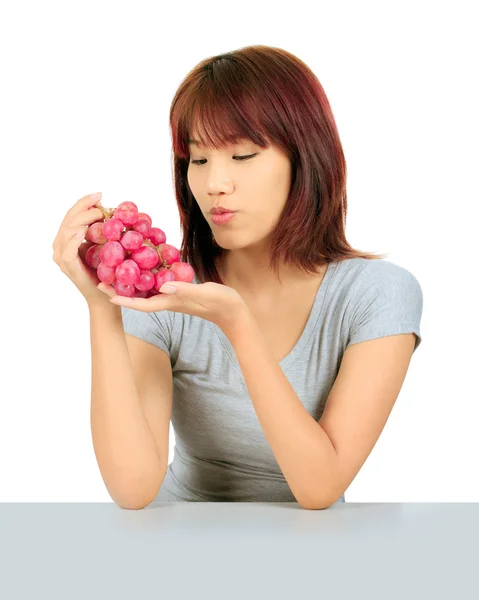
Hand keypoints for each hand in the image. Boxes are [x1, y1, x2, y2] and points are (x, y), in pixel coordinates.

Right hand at [52, 192, 111, 306]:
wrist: (105, 296)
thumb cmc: (106, 271)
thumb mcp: (104, 246)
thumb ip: (102, 230)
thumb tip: (112, 209)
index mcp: (67, 239)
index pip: (72, 215)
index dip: (84, 203)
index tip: (99, 194)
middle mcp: (60, 246)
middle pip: (68, 220)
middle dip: (84, 207)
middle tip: (100, 200)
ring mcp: (61, 258)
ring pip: (66, 231)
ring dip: (83, 219)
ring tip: (98, 214)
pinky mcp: (68, 268)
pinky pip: (67, 251)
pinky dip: (74, 239)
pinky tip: (83, 231)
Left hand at [109, 280, 249, 333]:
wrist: (235, 313)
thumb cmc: (222, 303)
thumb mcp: (205, 294)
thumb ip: (185, 289)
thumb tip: (164, 285)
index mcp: (172, 303)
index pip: (142, 304)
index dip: (124, 299)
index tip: (106, 292)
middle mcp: (169, 300)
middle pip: (139, 297)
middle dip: (121, 290)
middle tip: (101, 278)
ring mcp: (174, 297)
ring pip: (147, 290)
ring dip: (131, 282)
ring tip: (115, 270)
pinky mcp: (180, 292)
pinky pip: (159, 284)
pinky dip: (148, 276)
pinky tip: (143, 266)